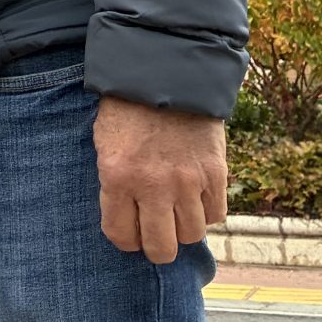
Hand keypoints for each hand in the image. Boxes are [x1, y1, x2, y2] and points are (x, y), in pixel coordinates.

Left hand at [94, 95, 227, 263]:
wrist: (167, 73)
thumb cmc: (128, 109)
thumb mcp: (106, 144)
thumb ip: (115, 183)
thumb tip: (127, 219)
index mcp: (118, 176)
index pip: (121, 236)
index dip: (126, 240)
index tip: (130, 233)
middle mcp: (154, 185)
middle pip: (161, 248)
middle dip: (157, 247)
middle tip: (156, 235)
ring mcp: (188, 181)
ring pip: (191, 235)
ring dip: (183, 228)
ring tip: (176, 211)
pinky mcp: (216, 172)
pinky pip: (216, 215)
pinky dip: (206, 212)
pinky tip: (196, 198)